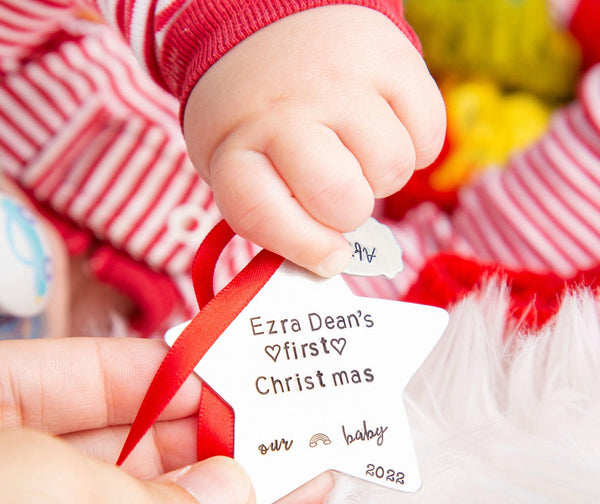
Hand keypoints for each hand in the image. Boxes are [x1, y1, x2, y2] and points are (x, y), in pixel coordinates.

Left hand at [0, 338, 332, 503]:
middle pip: (125, 454)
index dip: (155, 372)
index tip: (219, 380)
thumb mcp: (53, 501)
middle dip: (206, 451)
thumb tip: (226, 493)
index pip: (76, 374)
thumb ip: (154, 499)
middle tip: (271, 443)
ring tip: (298, 492)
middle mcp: (6, 494)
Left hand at [184, 5, 444, 275]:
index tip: (328, 257)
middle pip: (341, 200)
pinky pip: (428, 134)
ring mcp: (338, 82)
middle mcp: (283, 112)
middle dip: (348, 212)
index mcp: (234, 147)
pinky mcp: (389, 59)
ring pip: (392, 169)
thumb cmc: (258, 113)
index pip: (262, 216)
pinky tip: (384, 127)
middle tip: (338, 190)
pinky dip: (415, 144)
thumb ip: (273, 215)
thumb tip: (334, 261)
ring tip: (356, 151)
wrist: (274, 20)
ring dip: (381, 176)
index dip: (304, 248)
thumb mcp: (237, 161)